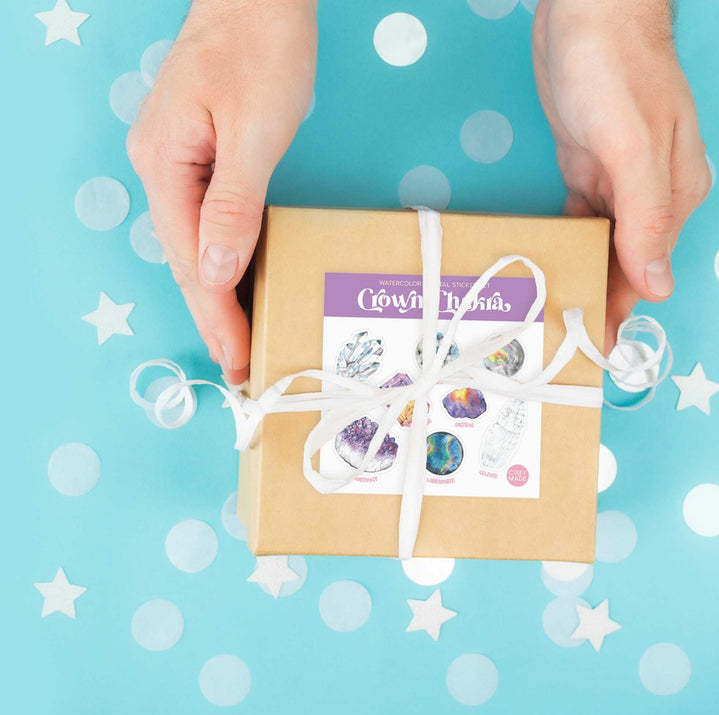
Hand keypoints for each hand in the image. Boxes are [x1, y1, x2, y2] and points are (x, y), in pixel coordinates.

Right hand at [127, 0, 316, 382]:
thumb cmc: (260, 49)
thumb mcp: (254, 131)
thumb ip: (233, 203)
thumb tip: (216, 269)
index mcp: (165, 165)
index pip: (191, 259)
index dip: (216, 313)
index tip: (237, 357)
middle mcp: (160, 169)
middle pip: (186, 258)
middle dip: (214, 315)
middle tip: (240, 364)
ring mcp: (175, 163)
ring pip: (195, 244)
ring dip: (217, 293)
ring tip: (239, 338)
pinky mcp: (197, 157)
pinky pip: (206, 222)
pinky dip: (223, 258)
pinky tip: (236, 282)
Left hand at [532, 0, 710, 351]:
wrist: (587, 14)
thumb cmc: (615, 72)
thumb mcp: (634, 148)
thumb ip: (647, 218)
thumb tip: (659, 285)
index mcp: (674, 196)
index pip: (647, 270)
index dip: (622, 310)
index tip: (597, 349)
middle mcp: (650, 195)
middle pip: (624, 264)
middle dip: (599, 302)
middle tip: (566, 344)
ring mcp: (617, 182)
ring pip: (602, 246)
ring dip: (583, 278)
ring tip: (556, 317)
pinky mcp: (587, 169)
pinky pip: (580, 221)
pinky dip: (569, 245)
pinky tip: (554, 267)